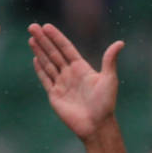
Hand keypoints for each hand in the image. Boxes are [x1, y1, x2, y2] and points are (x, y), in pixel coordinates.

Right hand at [29, 23, 123, 139]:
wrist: (96, 126)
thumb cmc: (105, 104)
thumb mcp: (109, 79)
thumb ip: (110, 60)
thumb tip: (120, 43)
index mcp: (82, 68)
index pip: (66, 48)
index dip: (56, 37)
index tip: (46, 26)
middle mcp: (70, 74)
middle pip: (54, 53)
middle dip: (43, 40)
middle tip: (32, 27)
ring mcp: (62, 84)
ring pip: (48, 64)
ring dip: (39, 51)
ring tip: (31, 39)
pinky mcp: (55, 96)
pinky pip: (46, 79)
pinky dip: (40, 69)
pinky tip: (35, 59)